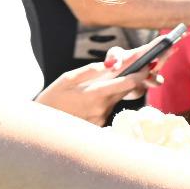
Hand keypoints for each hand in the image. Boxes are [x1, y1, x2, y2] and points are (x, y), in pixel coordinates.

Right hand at [34, 46, 164, 124]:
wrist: (41, 125)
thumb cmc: (53, 97)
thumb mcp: (68, 78)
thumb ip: (92, 70)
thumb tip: (113, 63)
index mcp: (95, 94)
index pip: (127, 83)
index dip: (141, 73)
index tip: (149, 65)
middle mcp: (101, 108)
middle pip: (126, 90)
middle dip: (133, 80)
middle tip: (140, 68)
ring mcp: (101, 118)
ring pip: (116, 99)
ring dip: (115, 90)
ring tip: (101, 84)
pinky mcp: (99, 125)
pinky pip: (108, 108)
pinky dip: (105, 101)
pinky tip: (90, 100)